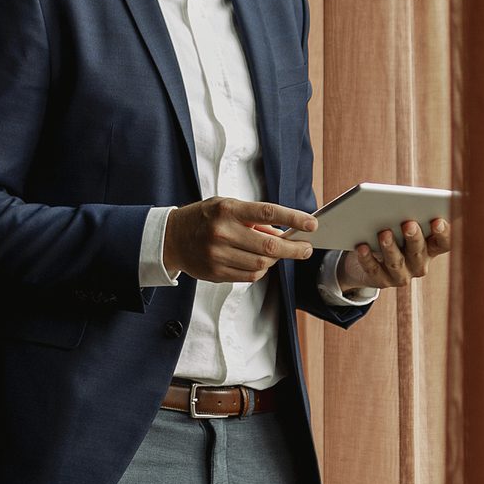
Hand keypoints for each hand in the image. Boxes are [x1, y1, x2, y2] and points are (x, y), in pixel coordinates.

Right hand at [163, 198, 317, 283]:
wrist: (171, 238)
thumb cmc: (204, 218)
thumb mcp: (226, 207)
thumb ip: (254, 219)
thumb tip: (284, 235)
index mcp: (227, 210)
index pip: (267, 212)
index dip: (293, 218)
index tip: (312, 224)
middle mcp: (222, 232)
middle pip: (269, 247)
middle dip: (294, 249)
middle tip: (305, 248)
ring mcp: (218, 254)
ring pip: (262, 265)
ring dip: (273, 261)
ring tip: (272, 254)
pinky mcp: (216, 272)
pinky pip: (249, 276)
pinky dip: (259, 271)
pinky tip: (255, 262)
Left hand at [336, 218, 452, 291]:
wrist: (363, 263)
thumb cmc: (388, 234)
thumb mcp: (398, 225)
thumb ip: (403, 215)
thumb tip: (399, 202)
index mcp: (429, 248)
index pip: (443, 243)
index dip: (443, 234)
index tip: (438, 220)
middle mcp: (418, 264)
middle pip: (418, 251)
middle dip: (414, 237)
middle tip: (409, 224)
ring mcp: (400, 275)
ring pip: (396, 262)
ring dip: (390, 247)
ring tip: (384, 233)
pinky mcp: (380, 281)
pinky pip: (373, 269)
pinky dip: (367, 258)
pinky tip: (362, 247)